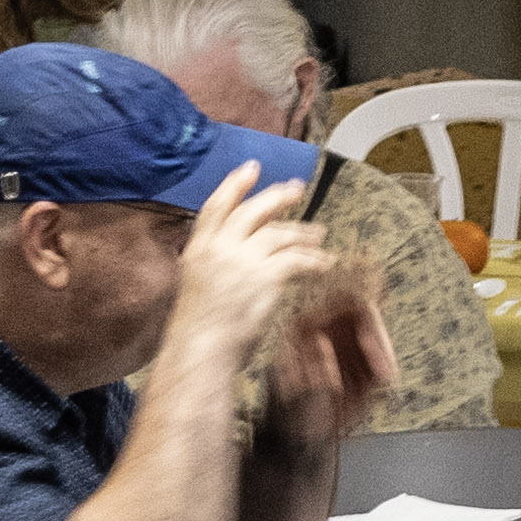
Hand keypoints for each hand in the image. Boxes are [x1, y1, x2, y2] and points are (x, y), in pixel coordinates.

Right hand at [159, 169, 331, 379]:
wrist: (200, 351)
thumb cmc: (198, 331)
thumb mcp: (196, 287)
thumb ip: (212, 267)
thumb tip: (232, 258)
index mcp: (197, 249)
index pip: (216, 206)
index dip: (235, 184)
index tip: (251, 169)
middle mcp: (219, 248)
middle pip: (252, 211)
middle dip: (276, 197)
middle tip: (296, 189)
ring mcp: (241, 260)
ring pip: (278, 233)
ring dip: (302, 233)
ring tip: (319, 235)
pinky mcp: (264, 276)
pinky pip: (295, 259)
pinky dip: (313, 260)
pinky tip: (324, 263)